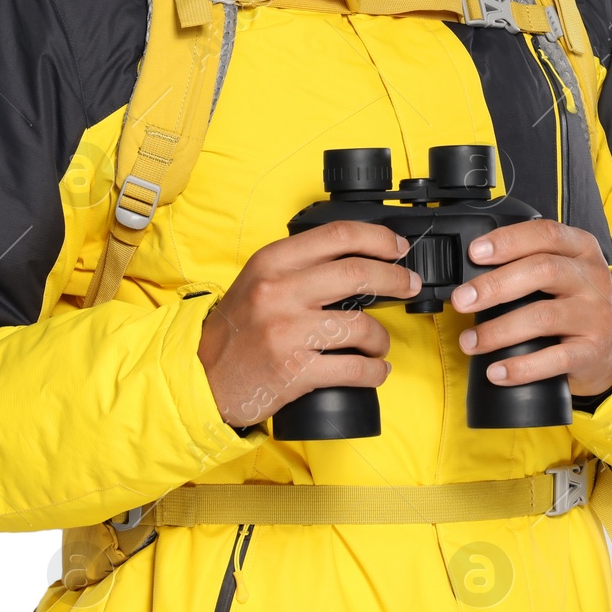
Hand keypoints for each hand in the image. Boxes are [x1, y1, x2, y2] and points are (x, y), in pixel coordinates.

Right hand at [197, 221, 419, 427]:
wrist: (202, 376)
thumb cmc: (236, 330)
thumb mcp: (257, 280)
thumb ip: (296, 265)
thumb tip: (353, 257)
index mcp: (272, 262)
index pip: (337, 235)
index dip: (377, 238)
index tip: (396, 246)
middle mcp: (280, 291)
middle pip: (358, 273)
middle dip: (395, 278)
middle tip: (408, 284)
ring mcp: (288, 332)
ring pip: (362, 325)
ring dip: (382, 337)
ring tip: (379, 344)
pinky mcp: (296, 371)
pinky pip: (354, 368)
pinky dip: (375, 371)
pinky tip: (376, 370)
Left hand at [451, 219, 611, 396]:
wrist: (607, 348)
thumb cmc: (571, 302)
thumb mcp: (559, 271)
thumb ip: (526, 262)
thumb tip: (470, 276)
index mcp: (581, 248)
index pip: (545, 234)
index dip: (507, 241)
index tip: (475, 253)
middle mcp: (592, 277)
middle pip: (542, 271)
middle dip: (494, 285)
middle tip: (462, 300)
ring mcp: (596, 315)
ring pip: (543, 317)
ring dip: (498, 330)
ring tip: (469, 341)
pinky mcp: (593, 351)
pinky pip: (555, 359)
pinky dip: (521, 367)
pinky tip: (497, 371)